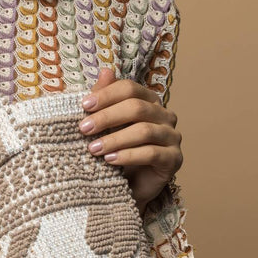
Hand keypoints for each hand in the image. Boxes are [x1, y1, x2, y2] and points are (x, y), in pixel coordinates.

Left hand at [79, 66, 182, 209]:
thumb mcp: (106, 125)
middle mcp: (165, 115)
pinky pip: (152, 153)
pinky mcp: (174, 159)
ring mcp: (172, 137)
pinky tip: (110, 160)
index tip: (84, 106)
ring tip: (93, 149)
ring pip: (144, 131)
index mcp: (149, 102)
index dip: (107, 95)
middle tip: (84, 129)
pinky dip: (128, 155)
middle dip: (107, 117)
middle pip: (137, 108)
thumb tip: (105, 71)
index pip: (130, 89)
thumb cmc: (117, 151)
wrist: (129, 186)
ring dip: (115, 139)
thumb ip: (106, 99)